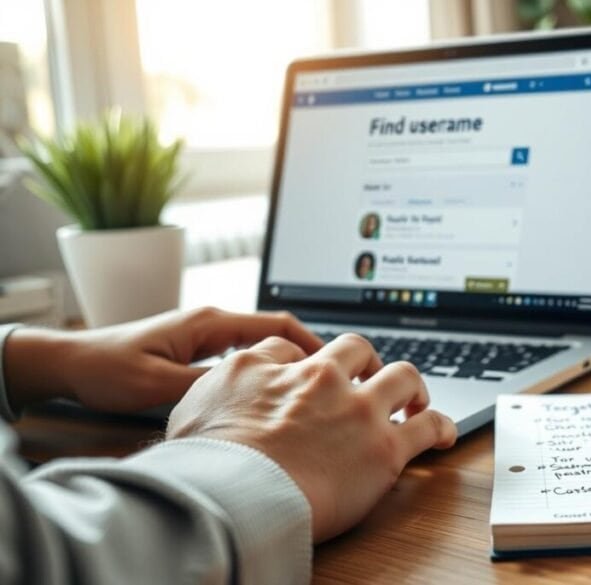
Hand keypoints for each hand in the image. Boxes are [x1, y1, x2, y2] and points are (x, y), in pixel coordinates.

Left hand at [3, 307, 323, 413]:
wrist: (70, 365)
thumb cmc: (108, 370)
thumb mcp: (160, 384)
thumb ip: (210, 387)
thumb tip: (256, 396)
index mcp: (212, 323)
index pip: (280, 324)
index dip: (316, 343)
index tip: (339, 365)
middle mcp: (214, 325)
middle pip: (279, 335)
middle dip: (310, 357)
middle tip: (334, 384)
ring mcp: (206, 338)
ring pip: (263, 349)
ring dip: (287, 368)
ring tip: (310, 396)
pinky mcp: (197, 353)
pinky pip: (244, 361)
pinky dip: (264, 375)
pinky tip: (270, 400)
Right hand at [166, 333, 457, 541]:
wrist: (234, 492)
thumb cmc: (205, 462)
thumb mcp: (191, 405)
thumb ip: (217, 387)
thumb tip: (226, 386)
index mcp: (271, 367)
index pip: (297, 349)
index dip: (309, 363)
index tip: (314, 377)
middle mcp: (320, 378)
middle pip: (357, 349)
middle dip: (366, 362)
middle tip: (370, 381)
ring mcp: (358, 409)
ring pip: (403, 376)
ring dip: (411, 386)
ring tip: (413, 400)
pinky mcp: (385, 447)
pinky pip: (429, 425)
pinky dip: (441, 426)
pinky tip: (444, 434)